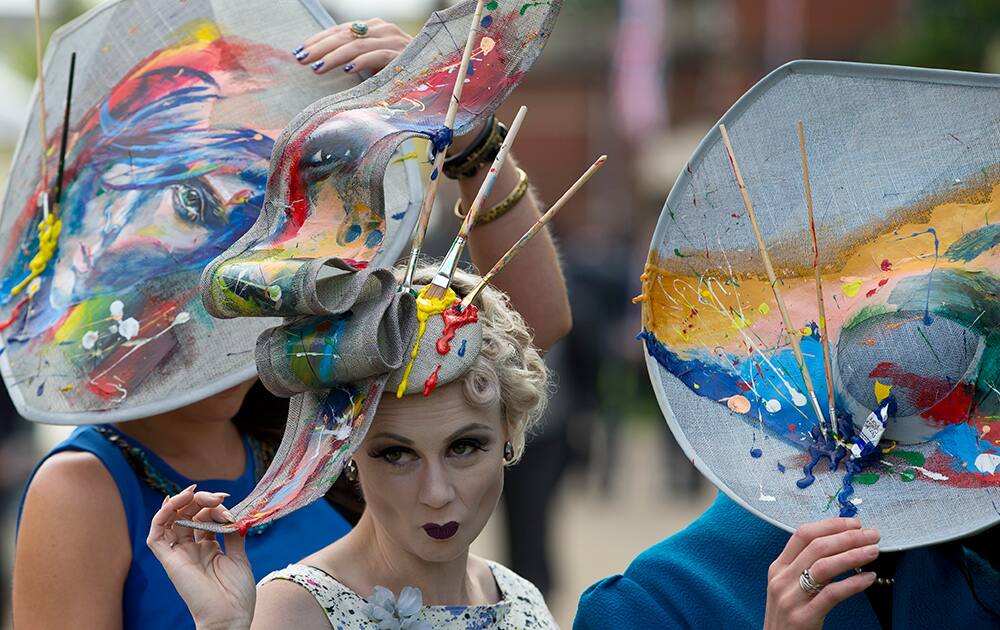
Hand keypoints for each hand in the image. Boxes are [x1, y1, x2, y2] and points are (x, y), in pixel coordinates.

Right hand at [147, 486, 255, 629]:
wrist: (230, 617)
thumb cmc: (236, 594)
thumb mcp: (240, 557)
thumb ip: (233, 535)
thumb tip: (233, 514)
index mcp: (208, 548)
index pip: (204, 518)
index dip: (214, 506)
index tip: (227, 500)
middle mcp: (191, 549)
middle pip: (187, 515)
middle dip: (200, 500)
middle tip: (217, 497)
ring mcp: (179, 555)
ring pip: (169, 520)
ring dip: (180, 502)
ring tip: (196, 494)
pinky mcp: (169, 561)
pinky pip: (155, 536)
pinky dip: (161, 516)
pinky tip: (174, 502)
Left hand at [295, 18, 411, 74]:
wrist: (434, 74)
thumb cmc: (400, 71)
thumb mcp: (374, 61)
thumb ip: (354, 57)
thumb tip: (322, 63)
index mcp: (373, 27)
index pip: (340, 30)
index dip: (318, 39)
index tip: (300, 50)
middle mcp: (382, 29)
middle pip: (344, 35)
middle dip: (319, 47)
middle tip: (301, 59)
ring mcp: (393, 40)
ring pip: (356, 45)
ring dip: (334, 57)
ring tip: (316, 68)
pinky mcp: (401, 54)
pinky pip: (377, 56)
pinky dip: (360, 62)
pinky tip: (347, 70)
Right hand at [763, 518, 879, 629]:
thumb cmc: (788, 619)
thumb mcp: (789, 588)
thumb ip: (806, 569)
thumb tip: (840, 549)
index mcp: (778, 568)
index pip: (802, 534)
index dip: (830, 525)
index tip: (854, 524)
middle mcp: (782, 579)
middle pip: (816, 547)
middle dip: (848, 537)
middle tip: (872, 535)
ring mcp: (791, 598)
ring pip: (824, 566)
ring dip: (853, 555)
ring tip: (873, 551)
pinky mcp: (804, 617)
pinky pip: (832, 594)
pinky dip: (853, 584)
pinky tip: (868, 578)